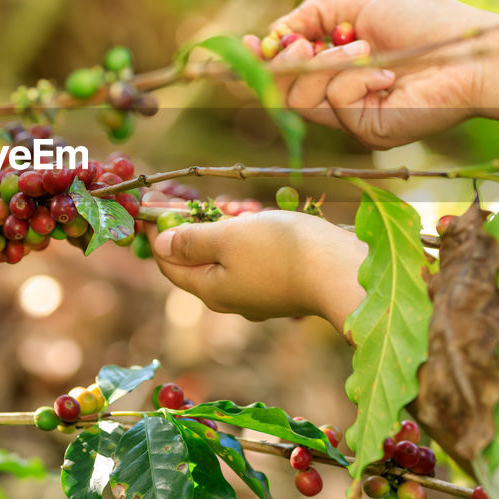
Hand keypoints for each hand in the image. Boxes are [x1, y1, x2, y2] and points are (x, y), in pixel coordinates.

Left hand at [146, 211, 365, 324]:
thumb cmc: (282, 252)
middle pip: (197, 259)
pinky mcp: (282, 284)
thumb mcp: (228, 238)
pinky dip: (248, 237)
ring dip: (224, 228)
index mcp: (210, 290)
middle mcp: (231, 297)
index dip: (157, 233)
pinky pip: (252, 258)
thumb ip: (191, 241)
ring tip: (236, 206)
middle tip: (201, 200)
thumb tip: (159, 245)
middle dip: (194, 227)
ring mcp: (258, 293)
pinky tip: (259, 220)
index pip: (168, 264)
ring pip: (227, 256)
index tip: (153, 203)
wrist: (345, 272)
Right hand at [246, 0, 498, 148]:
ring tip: (362, 46)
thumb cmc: (430, 25)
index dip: (260, 61)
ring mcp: (352, 117)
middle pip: (280, 90)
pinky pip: (334, 102)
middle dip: (284, 63)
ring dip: (324, 64)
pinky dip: (355, 78)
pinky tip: (388, 73)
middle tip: (300, 43)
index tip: (247, 44)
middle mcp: (340, 96)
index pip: (283, 73)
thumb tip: (274, 31)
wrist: (472, 53)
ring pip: (300, 98)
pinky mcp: (366, 131)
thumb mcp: (363, 5)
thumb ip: (314, 13)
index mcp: (337, 67)